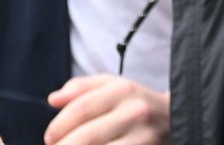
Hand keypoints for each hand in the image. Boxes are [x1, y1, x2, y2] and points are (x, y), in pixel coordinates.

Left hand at [44, 76, 170, 144]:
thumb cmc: (134, 101)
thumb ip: (80, 88)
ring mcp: (144, 137)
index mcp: (123, 90)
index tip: (49, 137)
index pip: (82, 108)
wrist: (174, 118)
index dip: (59, 125)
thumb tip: (53, 100)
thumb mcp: (111, 85)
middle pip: (89, 135)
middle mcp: (135, 112)